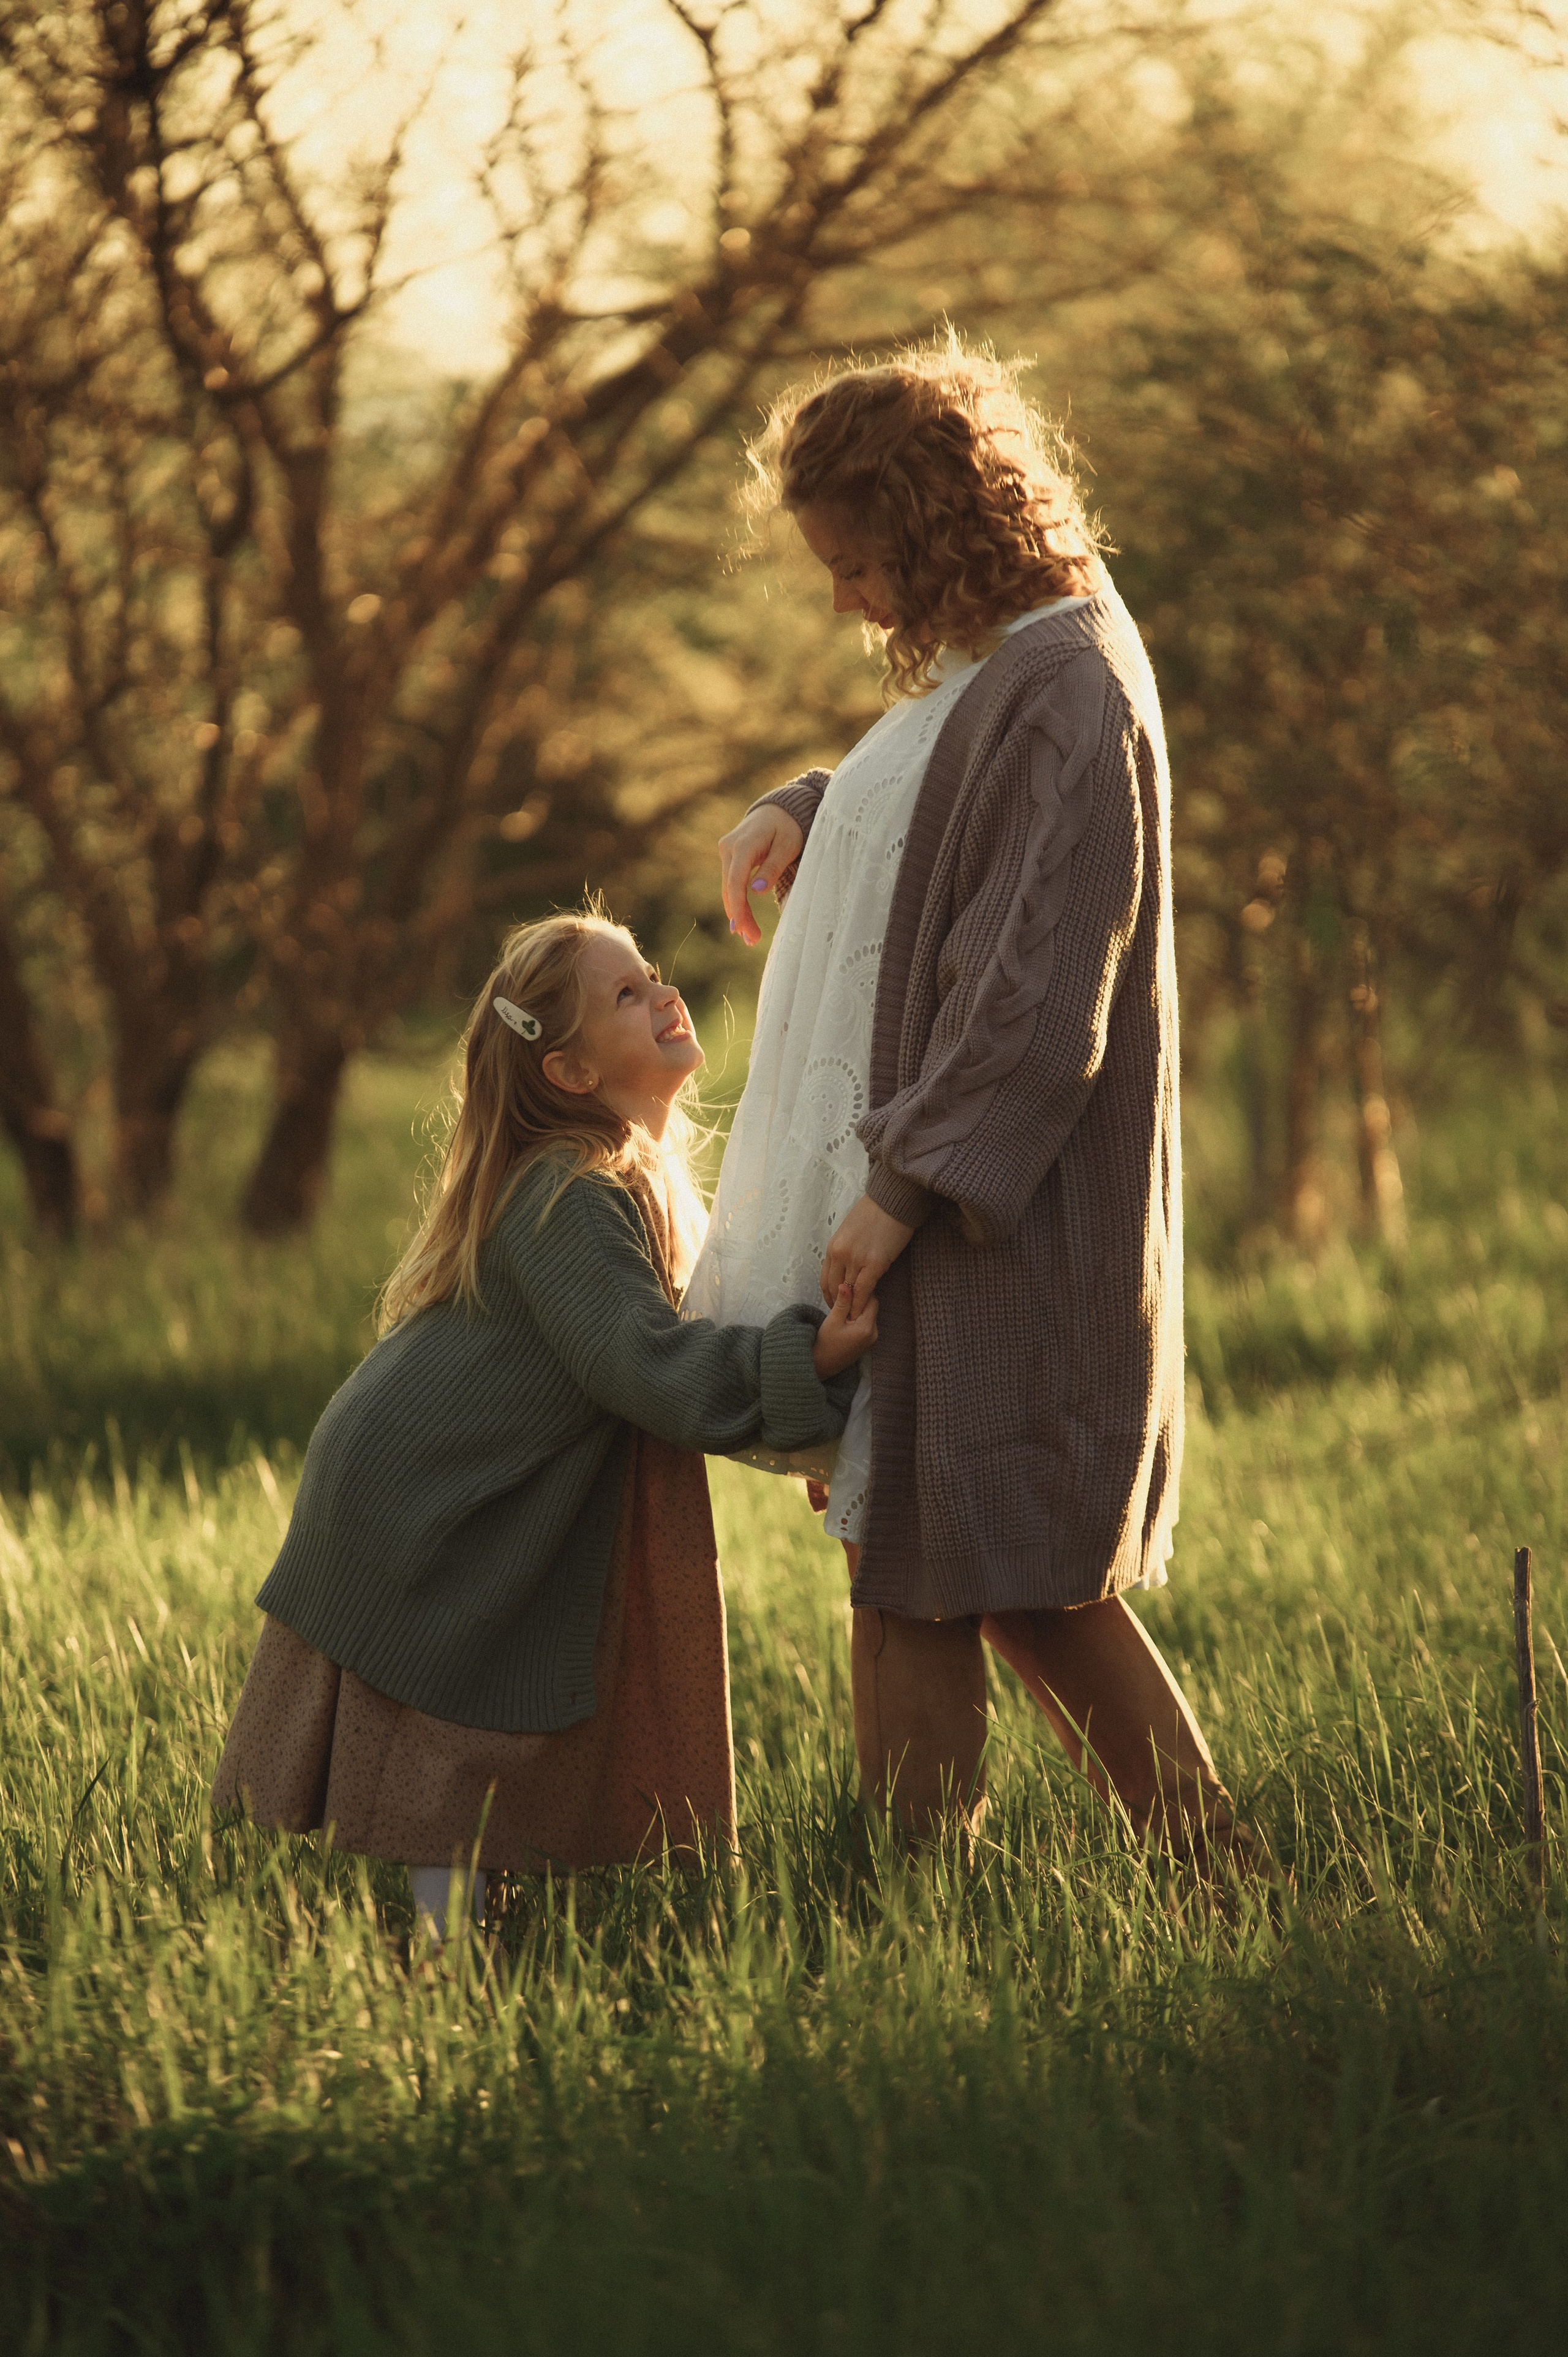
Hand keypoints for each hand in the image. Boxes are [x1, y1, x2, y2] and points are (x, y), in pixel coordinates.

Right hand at [718, 806, 804, 946]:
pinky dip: (737, 902)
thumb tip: (756, 890)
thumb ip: (773, 867)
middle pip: (731, 888)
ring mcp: (726, 851)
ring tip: (750, 937)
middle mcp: (729, 847)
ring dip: (738, 913)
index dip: (738, 907)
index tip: (742, 928)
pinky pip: (731, 883)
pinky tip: (743, 921)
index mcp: (744, 844)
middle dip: (740, 916)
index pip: (736, 881)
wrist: (778, 810)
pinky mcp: (729, 857)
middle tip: (752, 940)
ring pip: (729, 888)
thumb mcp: (788, 845)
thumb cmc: (788, 827)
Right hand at [813, 1282, 878, 1378]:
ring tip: (843, 1308)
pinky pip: (867, 1323)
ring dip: (858, 1308)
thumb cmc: (825, 1344)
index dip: (861, 1291)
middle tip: (845, 1296)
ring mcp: (872, 1339)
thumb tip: (846, 1284)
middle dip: (860, 1300)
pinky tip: (846, 1318)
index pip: (872, 1300)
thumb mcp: (832, 1320)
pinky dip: (858, 1317)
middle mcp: (873, 1334)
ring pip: (869, 1314)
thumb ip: (842, 1302)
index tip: (849, 1287)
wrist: (821, 1365)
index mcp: (866, 1328)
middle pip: (872, 1307)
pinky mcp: (867, 1341)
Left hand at [821, 1195, 914, 1319]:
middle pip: (835, 1287)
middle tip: (844, 1315)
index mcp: (833, 1246)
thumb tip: (847, 1267)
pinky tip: (863, 1311)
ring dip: (851, 1307)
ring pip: (849, 1291)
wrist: (892, 1201)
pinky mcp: (875, 1264)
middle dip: (839, 1304)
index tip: (835, 1304)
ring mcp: (856, 1259)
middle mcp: (840, 1254)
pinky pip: (864, 1290)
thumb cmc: (874, 1213)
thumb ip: (845, 1250)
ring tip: (854, 1319)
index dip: (829, 1295)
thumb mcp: (850, 1231)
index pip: (825, 1278)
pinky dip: (862, 1303)